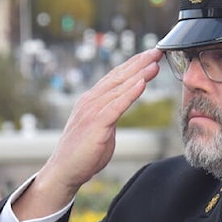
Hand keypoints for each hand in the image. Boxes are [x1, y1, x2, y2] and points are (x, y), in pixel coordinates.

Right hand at [22, 49, 162, 218]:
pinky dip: (130, 93)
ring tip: (155, 63)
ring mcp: (92, 110)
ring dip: (139, 73)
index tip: (149, 56)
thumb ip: (110, 115)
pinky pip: (117, 105)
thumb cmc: (82, 154)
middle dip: (139, 62)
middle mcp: (90, 100)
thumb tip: (119, 109)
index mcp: (92, 100)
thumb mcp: (101, 129)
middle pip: (118, 76)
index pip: (115, 77)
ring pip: (119, 87)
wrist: (64, 171)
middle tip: (157, 50)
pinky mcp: (96, 123)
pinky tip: (142, 83)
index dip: (133, 65)